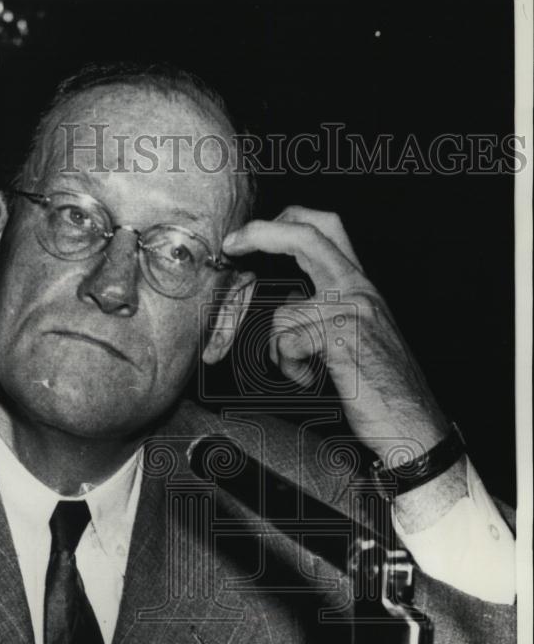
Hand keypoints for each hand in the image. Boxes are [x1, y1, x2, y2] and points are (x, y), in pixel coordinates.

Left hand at [223, 207, 448, 463]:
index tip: (251, 232)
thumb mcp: (354, 336)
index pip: (327, 229)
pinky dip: (290, 368)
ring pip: (283, 313)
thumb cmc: (380, 387)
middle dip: (263, 232)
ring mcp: (353, 311)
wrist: (411, 423)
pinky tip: (310, 379)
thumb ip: (325, 311)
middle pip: (307, 236)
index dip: (286, 220)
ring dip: (281, 351)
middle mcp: (359, 291)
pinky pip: (288, 344)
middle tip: (233, 244)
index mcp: (361, 286)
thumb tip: (288, 300)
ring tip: (304, 371)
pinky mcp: (342, 338)